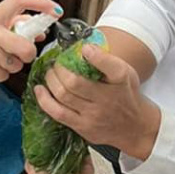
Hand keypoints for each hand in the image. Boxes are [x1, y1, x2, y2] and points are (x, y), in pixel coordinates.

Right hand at [0, 0, 62, 83]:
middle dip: (29, 53)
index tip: (55, 10)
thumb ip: (12, 24)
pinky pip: (5, 76)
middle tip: (22, 52)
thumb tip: (38, 30)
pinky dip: (0, 74)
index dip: (42, 3)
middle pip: (27, 46)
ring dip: (11, 65)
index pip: (21, 0)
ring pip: (17, 64)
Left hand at [34, 45, 161, 160]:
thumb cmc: (125, 94)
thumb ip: (106, 60)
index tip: (84, 49)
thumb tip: (79, 46)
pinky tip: (39, 90)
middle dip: (59, 68)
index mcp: (120, 79)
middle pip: (74, 82)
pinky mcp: (83, 127)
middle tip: (57, 63)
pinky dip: (44, 100)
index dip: (94, 55)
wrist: (134, 126)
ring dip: (51, 80)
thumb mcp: (125, 72)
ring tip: (50, 73)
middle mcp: (107, 98)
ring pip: (63, 95)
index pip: (109, 66)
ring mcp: (93, 115)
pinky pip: (58, 113)